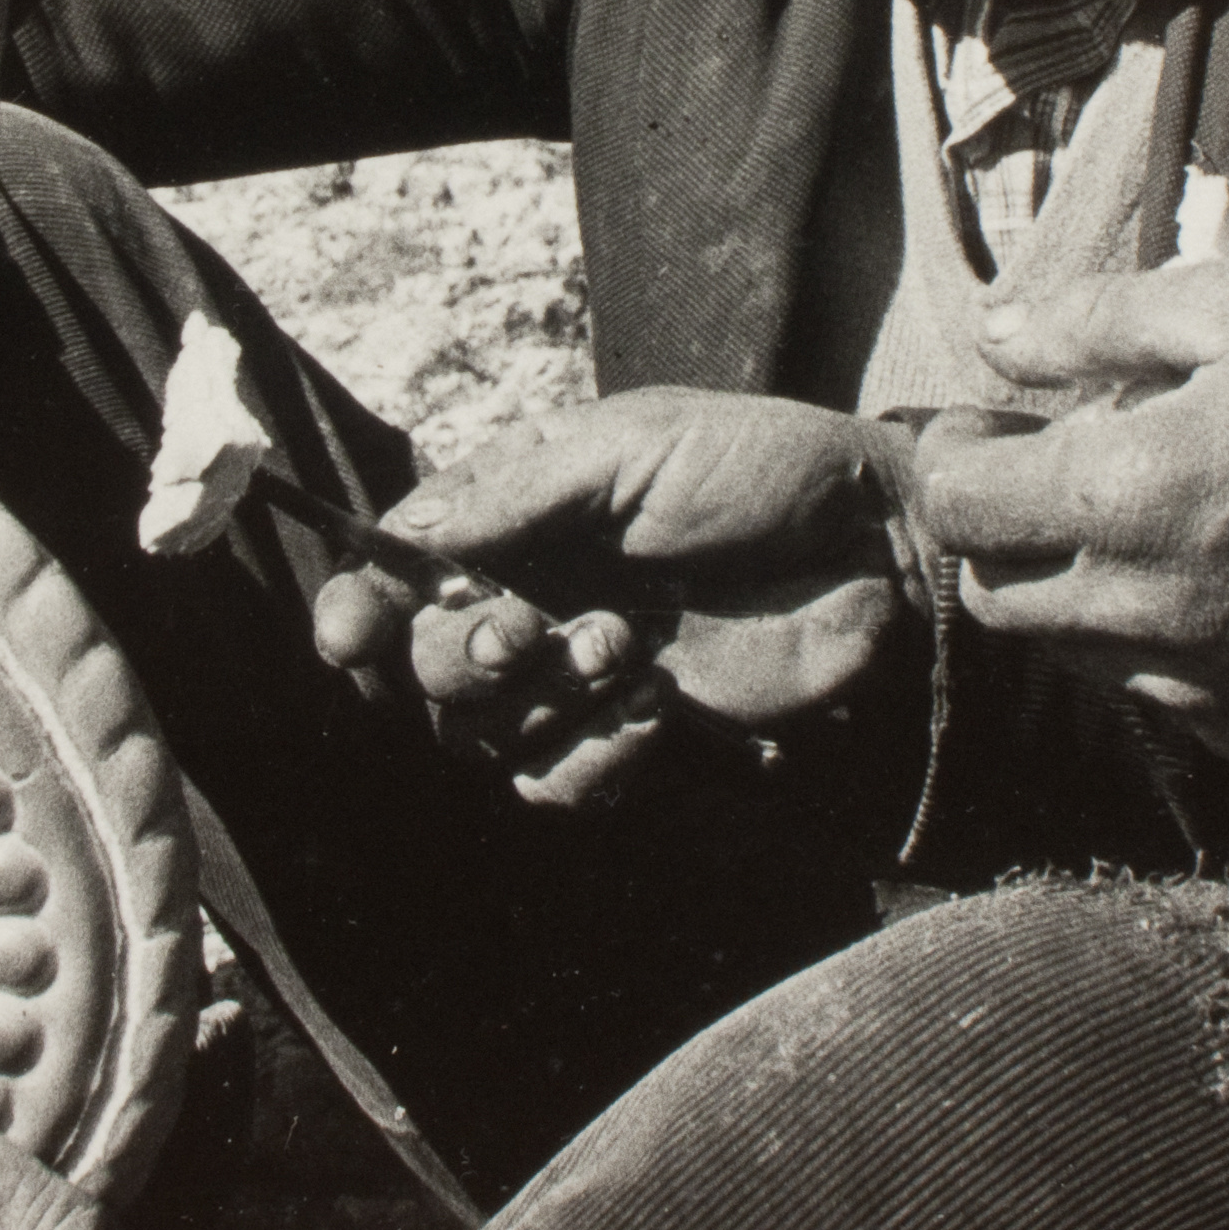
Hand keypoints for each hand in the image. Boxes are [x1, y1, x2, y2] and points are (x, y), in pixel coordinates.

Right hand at [311, 390, 919, 807]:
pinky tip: (661, 710)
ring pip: (483, 733)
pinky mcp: (635, 736)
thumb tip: (408, 535)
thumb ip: (515, 492)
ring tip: (628, 649)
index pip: (397, 571)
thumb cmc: (760, 466)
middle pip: (426, 664)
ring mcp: (579, 673)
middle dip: (467, 654)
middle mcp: (530, 596)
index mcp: (513, 515)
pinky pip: (559, 783)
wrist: (874, 545)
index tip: (354, 632)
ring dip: (542, 700)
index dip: (359, 607)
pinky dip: (597, 757)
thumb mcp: (633, 445)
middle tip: (535, 629)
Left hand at [911, 258, 1228, 762]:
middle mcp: (1142, 605)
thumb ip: (1092, 322)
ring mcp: (1199, 681)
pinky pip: (1158, 695)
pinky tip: (1218, 582)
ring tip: (1148, 521)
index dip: (956, 460)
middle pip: (997, 596)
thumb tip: (992, 337)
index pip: (957, 507)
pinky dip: (1158, 645)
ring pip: (1070, 651)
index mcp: (1122, 492)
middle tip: (1056, 474)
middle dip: (1003, 534)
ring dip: (1078, 589)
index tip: (986, 430)